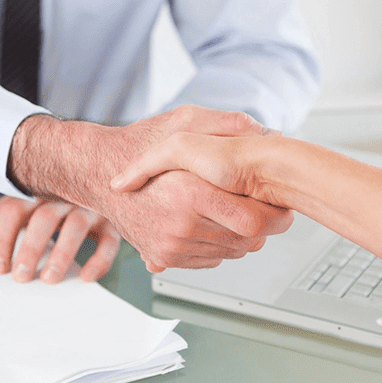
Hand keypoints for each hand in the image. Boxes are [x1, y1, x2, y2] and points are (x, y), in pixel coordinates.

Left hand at [0, 196, 120, 283]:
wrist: (101, 183)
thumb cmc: (56, 200)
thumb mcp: (28, 204)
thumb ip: (3, 216)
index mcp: (38, 190)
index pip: (14, 210)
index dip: (4, 239)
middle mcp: (64, 195)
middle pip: (44, 217)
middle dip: (30, 248)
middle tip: (21, 277)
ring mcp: (90, 206)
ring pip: (76, 225)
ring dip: (61, 253)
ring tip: (49, 279)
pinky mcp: (112, 221)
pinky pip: (109, 240)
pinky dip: (99, 260)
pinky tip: (86, 277)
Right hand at [8, 105, 290, 271]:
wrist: (99, 175)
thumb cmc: (139, 146)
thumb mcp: (181, 122)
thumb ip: (224, 124)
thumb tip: (264, 131)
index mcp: (189, 193)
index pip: (253, 222)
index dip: (275, 216)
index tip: (281, 207)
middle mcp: (180, 225)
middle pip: (246, 242)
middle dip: (264, 227)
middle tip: (266, 210)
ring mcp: (170, 246)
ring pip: (231, 254)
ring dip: (242, 238)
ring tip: (237, 213)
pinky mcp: (163, 258)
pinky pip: (210, 260)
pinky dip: (219, 246)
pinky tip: (214, 224)